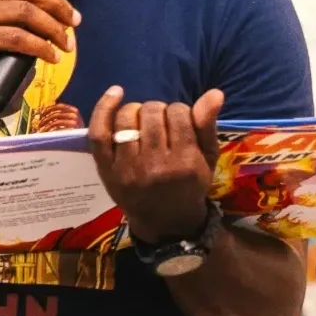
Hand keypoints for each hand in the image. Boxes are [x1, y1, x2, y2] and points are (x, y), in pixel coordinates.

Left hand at [88, 86, 223, 244]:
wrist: (165, 222)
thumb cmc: (189, 186)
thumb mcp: (207, 159)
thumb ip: (207, 126)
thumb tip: (215, 92)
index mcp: (185, 163)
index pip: (179, 113)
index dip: (180, 111)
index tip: (179, 122)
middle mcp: (155, 166)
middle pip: (153, 112)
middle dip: (159, 111)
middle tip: (161, 125)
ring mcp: (128, 168)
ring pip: (128, 117)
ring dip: (137, 110)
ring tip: (143, 121)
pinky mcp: (107, 170)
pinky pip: (100, 132)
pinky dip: (105, 108)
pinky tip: (116, 93)